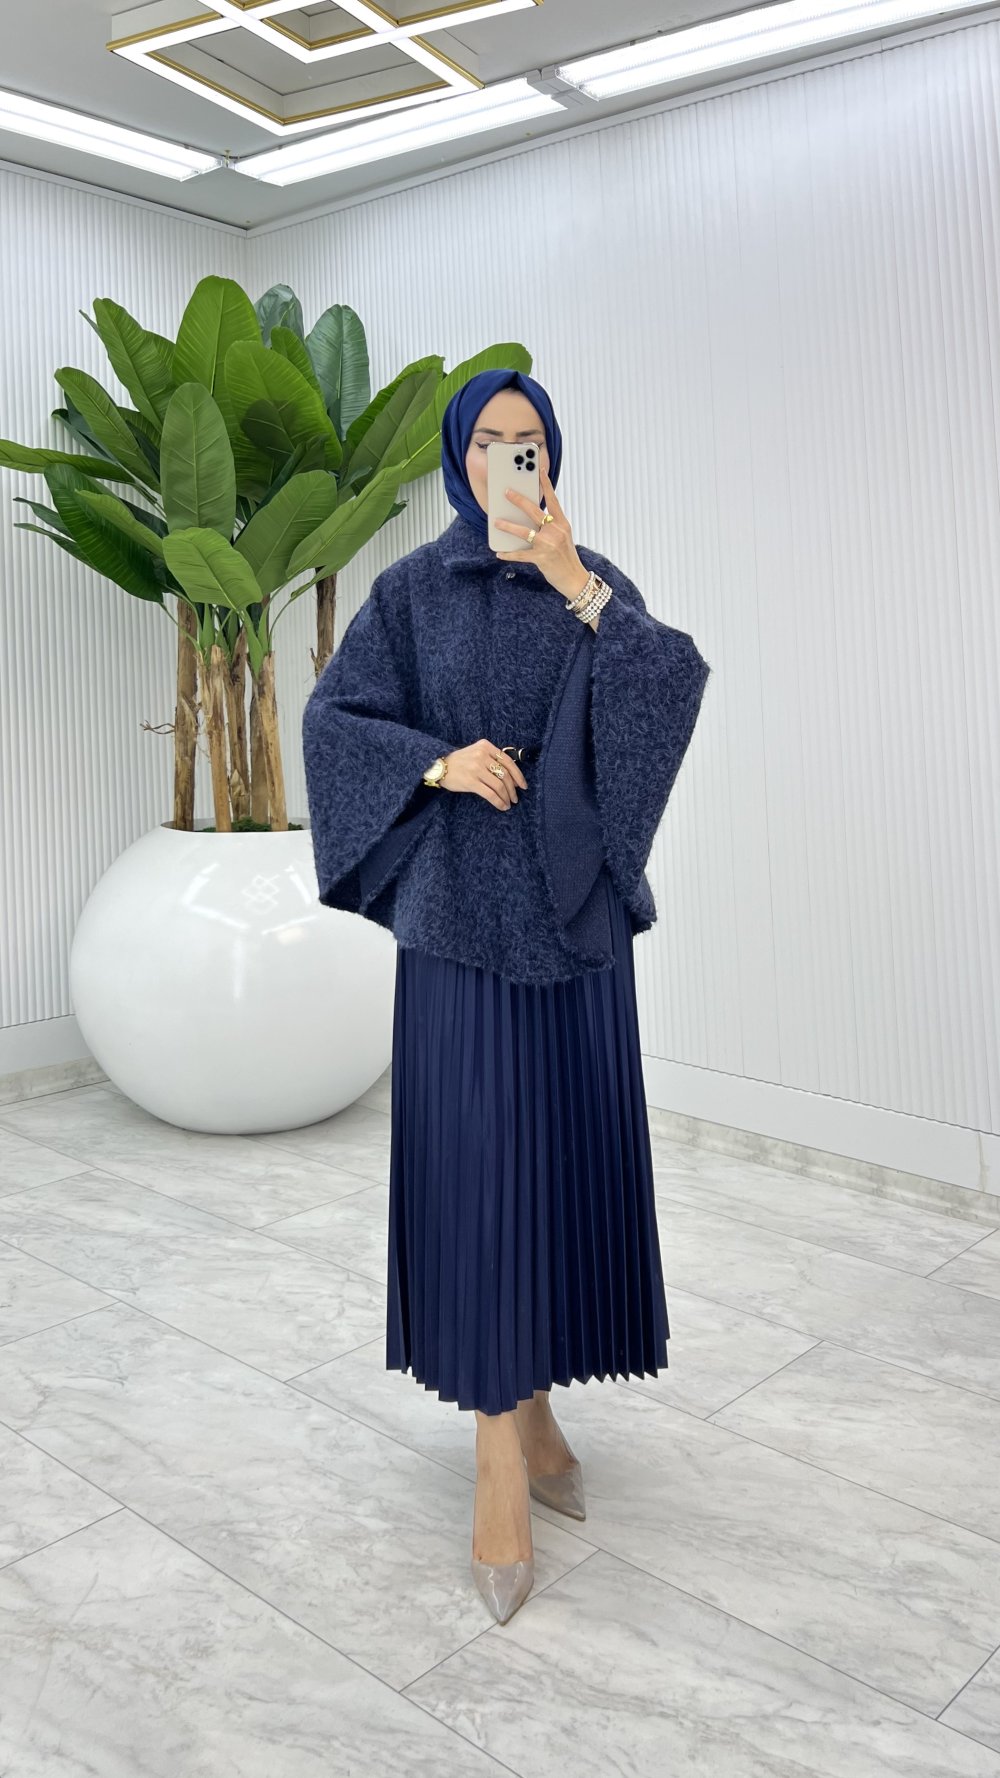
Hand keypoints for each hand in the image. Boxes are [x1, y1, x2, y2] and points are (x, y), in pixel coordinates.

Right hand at [440, 741, 528, 810]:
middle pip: (505, 774)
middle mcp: (482, 755)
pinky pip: (490, 794)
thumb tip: (511, 778)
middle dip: (513, 789)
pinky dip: (498, 802)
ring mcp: (476, 768)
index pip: (508, 761)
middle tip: (516, 798)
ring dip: (507, 797)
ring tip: (509, 803)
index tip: (523, 786)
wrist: (437, 766)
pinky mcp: (471, 781)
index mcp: (485, 746)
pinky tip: (502, 806)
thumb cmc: (458, 762)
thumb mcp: (476, 752)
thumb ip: (491, 759)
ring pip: (499, 785)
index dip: (518, 775)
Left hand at [494, 467, 589, 602]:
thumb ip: (550, 526)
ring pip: (524, 532)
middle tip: (506, 492)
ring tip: (496, 522)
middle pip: (534, 511)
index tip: (539, 470)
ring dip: (508, 527)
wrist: (575, 579)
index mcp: (562, 523)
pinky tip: (499, 553)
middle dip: (519, 500)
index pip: (553, 500)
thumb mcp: (563, 537)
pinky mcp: (541, 558)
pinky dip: (509, 554)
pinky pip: (521, 555)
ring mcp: (548, 544)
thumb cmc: (566, 557)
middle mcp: (556, 531)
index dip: (546, 484)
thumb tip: (528, 519)